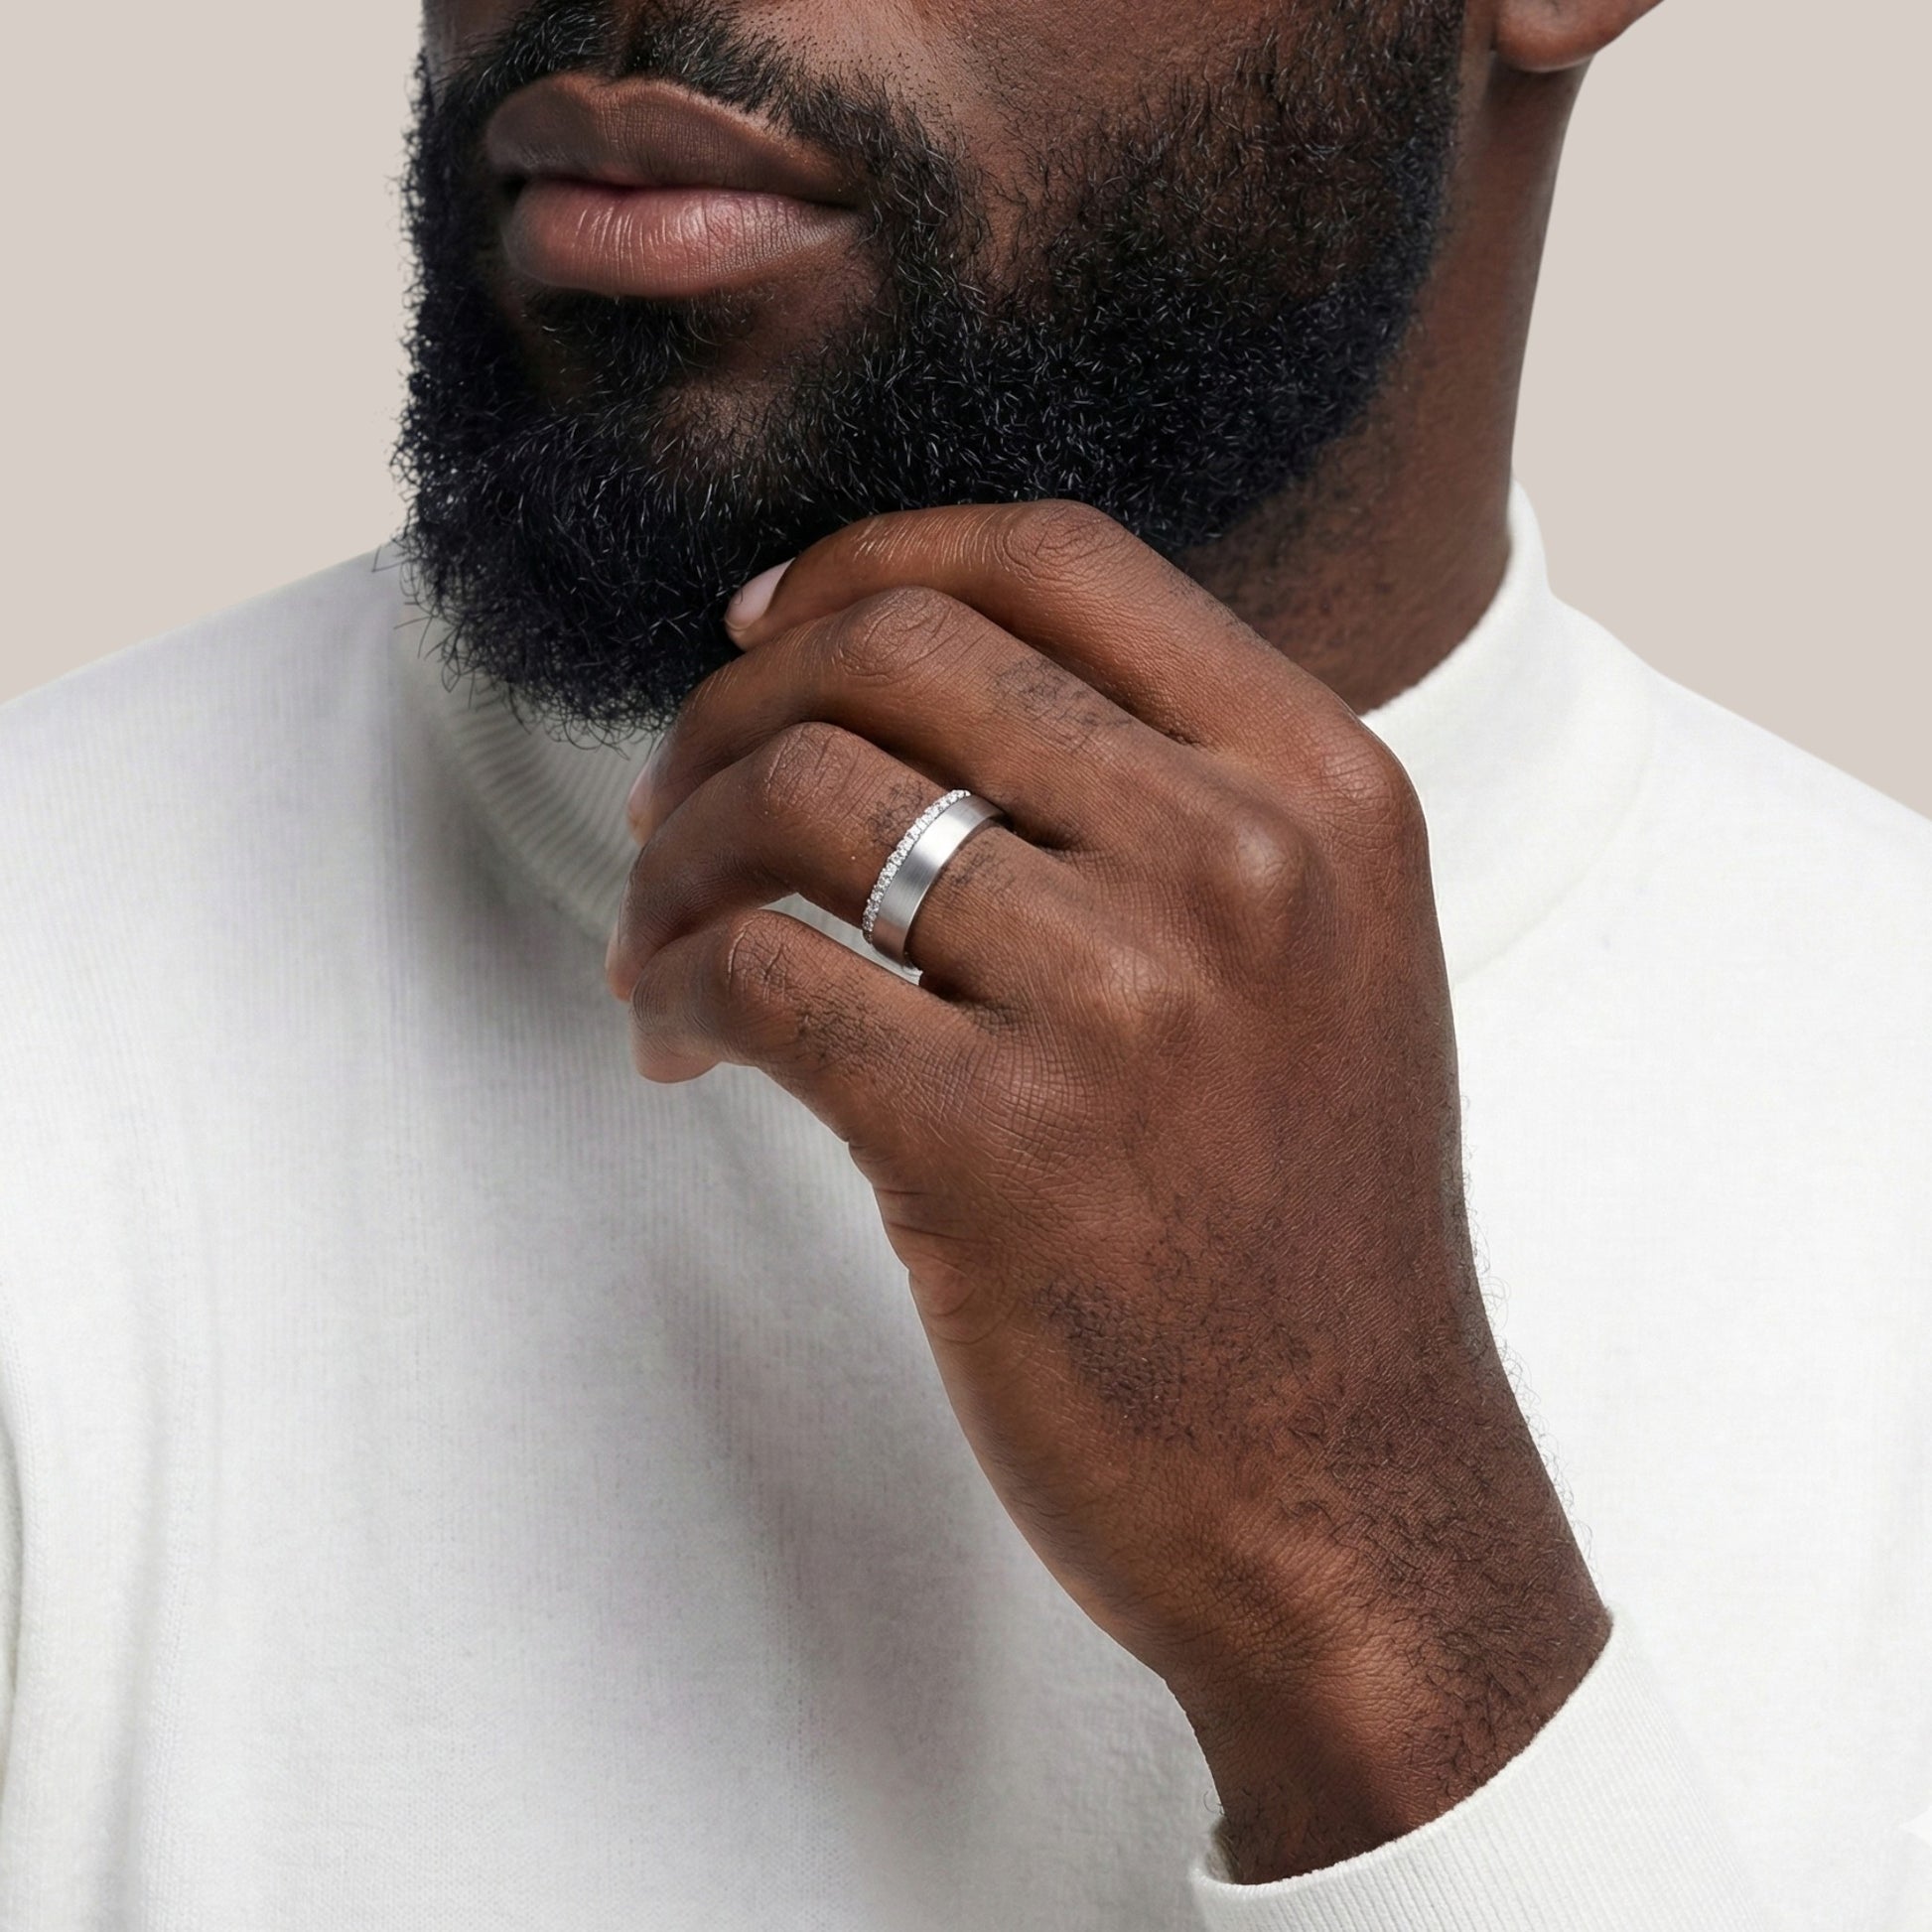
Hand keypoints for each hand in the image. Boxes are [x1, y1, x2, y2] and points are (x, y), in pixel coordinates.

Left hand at [605, 501, 1609, 1881]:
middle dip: (729, 707)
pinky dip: (678, 987)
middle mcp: (1240, 861)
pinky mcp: (996, 1147)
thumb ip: (1170, 802)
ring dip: (675, 858)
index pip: (1054, 558)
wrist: (1350, 1496)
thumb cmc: (1304, 1232)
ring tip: (659, 944)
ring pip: (799, 798)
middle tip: (669, 804)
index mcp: (1323, 788)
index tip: (762, 629)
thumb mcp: (1320, 960)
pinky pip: (760, 971)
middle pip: (896, 652)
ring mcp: (1126, 1001)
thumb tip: (909, 693)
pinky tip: (681, 1046)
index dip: (869, 561)